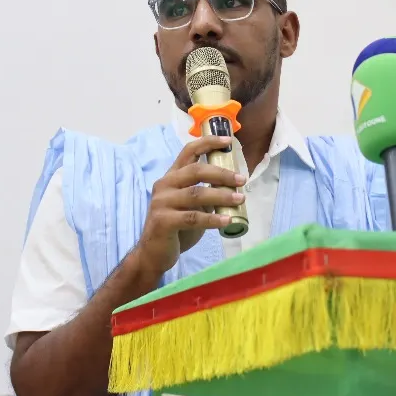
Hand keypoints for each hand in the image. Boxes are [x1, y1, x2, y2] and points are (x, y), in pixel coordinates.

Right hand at [133, 135, 246, 275]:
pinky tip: (226, 220)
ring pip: (196, 193)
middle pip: (196, 171)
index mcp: (171, 177)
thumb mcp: (191, 206)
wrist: (153, 254)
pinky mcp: (163, 221)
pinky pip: (192, 218)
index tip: (228, 140)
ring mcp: (162, 202)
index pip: (188, 151)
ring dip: (221, 195)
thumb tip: (233, 186)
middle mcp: (165, 185)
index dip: (208, 143)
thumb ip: (204, 193)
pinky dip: (212, 219)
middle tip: (241, 180)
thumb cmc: (175, 228)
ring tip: (240, 199)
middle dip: (221, 173)